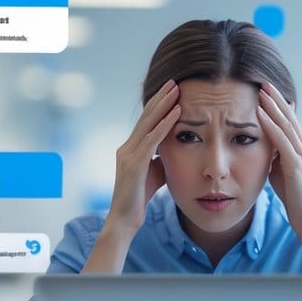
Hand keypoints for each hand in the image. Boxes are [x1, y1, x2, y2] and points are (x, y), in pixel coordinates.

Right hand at [106, 79, 180, 235]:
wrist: (125, 219)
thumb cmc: (140, 198)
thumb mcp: (155, 173)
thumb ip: (161, 158)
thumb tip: (174, 148)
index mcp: (130, 148)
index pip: (146, 121)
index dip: (158, 104)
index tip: (171, 90)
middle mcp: (127, 147)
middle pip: (146, 116)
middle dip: (160, 97)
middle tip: (174, 81)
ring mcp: (128, 154)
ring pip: (148, 123)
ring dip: (164, 105)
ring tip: (177, 90)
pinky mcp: (134, 163)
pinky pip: (152, 139)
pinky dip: (165, 124)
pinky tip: (176, 112)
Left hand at [256, 83, 301, 236]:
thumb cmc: (294, 197)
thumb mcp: (281, 171)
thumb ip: (276, 156)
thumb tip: (265, 145)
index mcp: (300, 148)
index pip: (289, 121)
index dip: (278, 105)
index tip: (266, 90)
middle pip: (289, 117)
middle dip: (276, 98)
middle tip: (264, 81)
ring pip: (286, 125)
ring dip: (273, 106)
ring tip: (261, 91)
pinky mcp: (296, 165)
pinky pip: (281, 141)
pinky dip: (271, 125)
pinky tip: (260, 114)